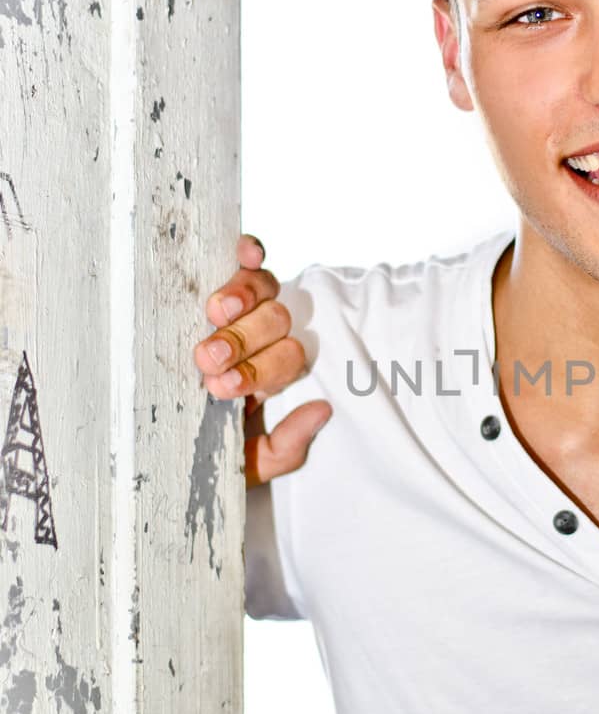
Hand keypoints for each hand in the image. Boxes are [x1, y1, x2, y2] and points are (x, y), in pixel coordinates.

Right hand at [194, 234, 332, 487]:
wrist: (163, 443)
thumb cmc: (210, 448)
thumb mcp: (250, 461)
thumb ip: (287, 446)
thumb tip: (321, 409)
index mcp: (271, 374)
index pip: (287, 359)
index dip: (261, 369)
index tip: (223, 386)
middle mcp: (264, 338)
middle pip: (274, 322)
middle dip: (243, 341)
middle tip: (209, 358)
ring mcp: (242, 308)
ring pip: (262, 288)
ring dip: (241, 299)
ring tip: (215, 313)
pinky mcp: (217, 285)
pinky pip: (246, 261)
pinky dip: (250, 252)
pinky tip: (247, 252)